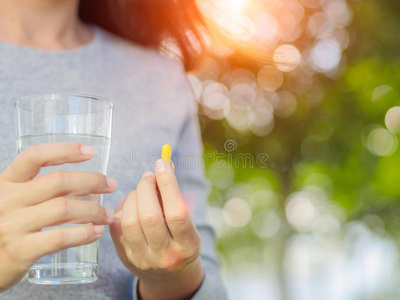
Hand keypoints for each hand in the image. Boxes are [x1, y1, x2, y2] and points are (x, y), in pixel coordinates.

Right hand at [0, 143, 116, 292]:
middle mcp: (8, 200)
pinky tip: (96, 232)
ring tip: (107, 215)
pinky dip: (84, 234)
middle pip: (58, 181)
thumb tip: (81, 184)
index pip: (35, 157)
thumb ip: (36, 192)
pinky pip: (60, 237)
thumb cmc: (3, 229)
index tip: (90, 151)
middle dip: (92, 180)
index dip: (64, 150)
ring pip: (64, 208)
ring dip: (94, 210)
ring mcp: (13, 225)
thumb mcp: (10, 202)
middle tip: (111, 185)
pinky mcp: (20, 251)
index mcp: (6, 183)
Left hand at [110, 159, 203, 299]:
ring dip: (133, 196)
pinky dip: (123, 208)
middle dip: (146, 188)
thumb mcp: (189, 223)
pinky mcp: (125, 256)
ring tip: (141, 190)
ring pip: (129, 221)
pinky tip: (132, 203)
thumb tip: (165, 165)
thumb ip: (176, 197)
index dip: (168, 185)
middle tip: (149, 176)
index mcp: (187, 245)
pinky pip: (117, 226)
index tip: (163, 163)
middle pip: (149, 216)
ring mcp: (142, 257)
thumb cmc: (181, 240)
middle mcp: (165, 255)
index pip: (177, 213)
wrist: (169, 275)